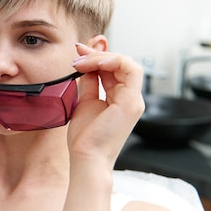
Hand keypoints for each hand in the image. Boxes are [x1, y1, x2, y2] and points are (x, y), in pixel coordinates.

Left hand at [67, 43, 144, 164]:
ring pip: (127, 63)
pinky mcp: (132, 102)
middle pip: (120, 63)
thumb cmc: (85, 138)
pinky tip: (96, 62)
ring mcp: (133, 100)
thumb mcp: (84, 102)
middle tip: (77, 53)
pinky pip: (131, 70)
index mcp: (120, 99)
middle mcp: (129, 98)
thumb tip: (85, 66)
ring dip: (102, 57)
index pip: (114, 68)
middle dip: (97, 54)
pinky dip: (114, 61)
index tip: (78, 53)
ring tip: (82, 61)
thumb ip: (89, 83)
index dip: (96, 57)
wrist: (86, 157)